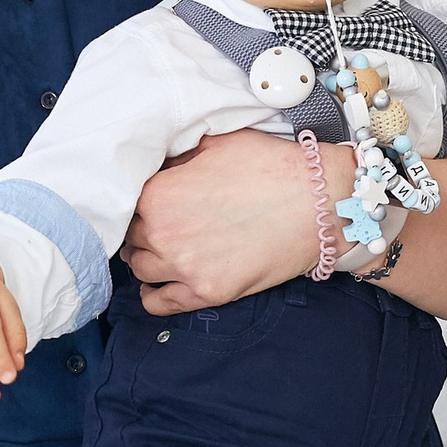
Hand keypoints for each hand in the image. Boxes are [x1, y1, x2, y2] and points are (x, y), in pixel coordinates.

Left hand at [123, 130, 326, 315]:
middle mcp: (162, 233)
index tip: (155, 200)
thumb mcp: (219, 143)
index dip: (143, 199)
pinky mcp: (206, 293)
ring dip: (148, 258)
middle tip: (166, 222)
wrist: (319, 203)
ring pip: (140, 268)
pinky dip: (153, 295)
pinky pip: (158, 303)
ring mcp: (183, 267)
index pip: (127, 201)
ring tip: (166, 249)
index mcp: (158, 192)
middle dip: (144, 228)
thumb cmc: (274, 167)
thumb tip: (161, 164)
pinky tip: (159, 285)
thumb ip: (179, 155)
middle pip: (131, 236)